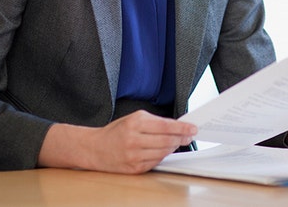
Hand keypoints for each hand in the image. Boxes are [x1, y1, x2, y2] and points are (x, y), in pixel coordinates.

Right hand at [39, 110, 196, 173]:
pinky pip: (156, 162)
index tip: (193, 128)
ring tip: (177, 142)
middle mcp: (134, 140)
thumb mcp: (133, 118)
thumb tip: (177, 126)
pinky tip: (163, 150)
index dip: (182, 128)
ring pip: (163, 152)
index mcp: (134, 123)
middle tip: (189, 136)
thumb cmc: (115, 132)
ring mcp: (134, 156)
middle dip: (182, 138)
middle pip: (167, 140)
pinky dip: (162, 156)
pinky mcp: (134, 168)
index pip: (166, 126)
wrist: (94, 149)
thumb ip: (154, 121)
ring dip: (173, 147)